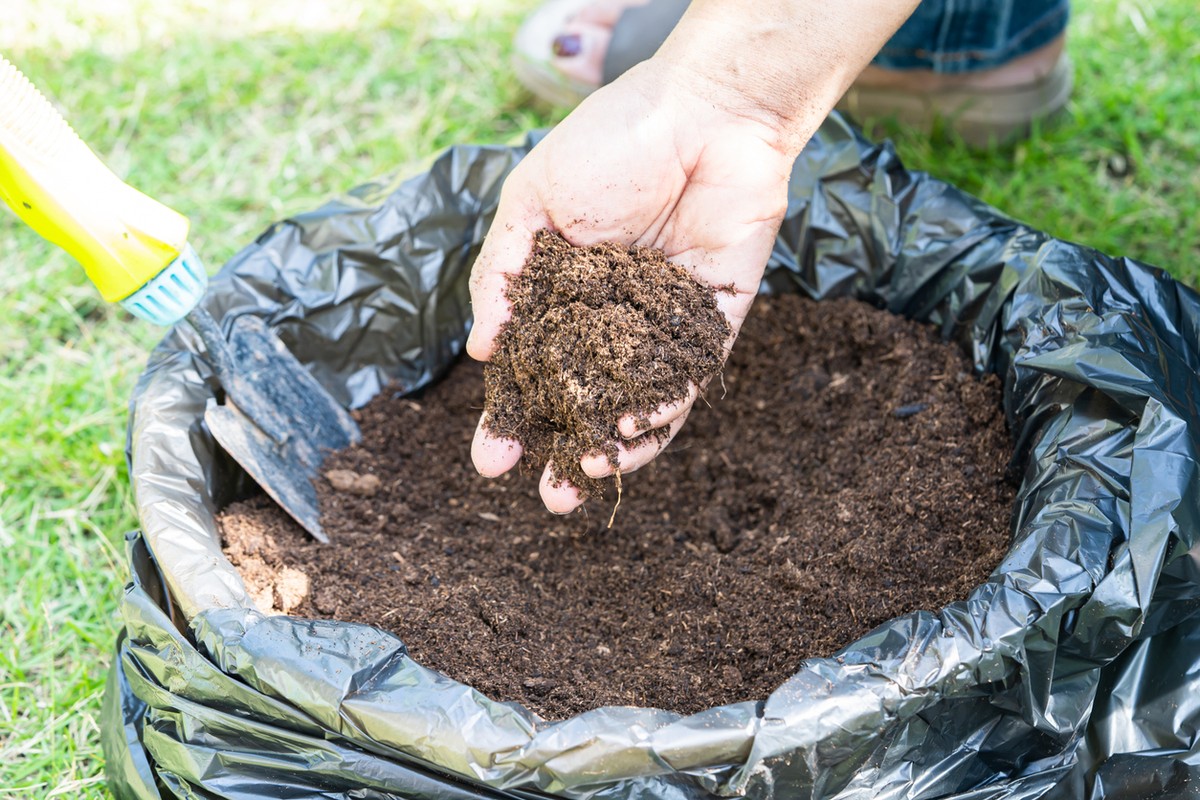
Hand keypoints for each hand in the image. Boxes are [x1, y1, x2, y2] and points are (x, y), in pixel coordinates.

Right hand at [467, 58, 796, 512]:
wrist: (704, 109)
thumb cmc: (612, 141)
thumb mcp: (534, 200)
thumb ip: (504, 272)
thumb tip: (482, 350)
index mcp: (563, 295)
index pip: (532, 371)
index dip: (512, 417)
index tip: (491, 460)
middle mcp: (610, 320)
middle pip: (586, 401)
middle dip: (565, 452)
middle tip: (548, 497)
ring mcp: (662, 326)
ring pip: (639, 403)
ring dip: (617, 449)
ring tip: (589, 478)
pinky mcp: (713, 324)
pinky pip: (688, 379)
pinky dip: (663, 411)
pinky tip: (633, 435)